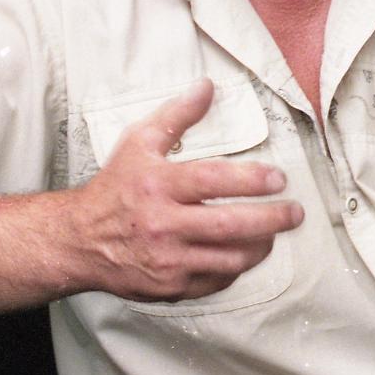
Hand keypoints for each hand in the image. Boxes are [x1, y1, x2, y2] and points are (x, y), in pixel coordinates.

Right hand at [71, 78, 303, 300]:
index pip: (214, 181)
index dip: (252, 180)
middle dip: (272, 219)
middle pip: (230, 225)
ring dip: (261, 246)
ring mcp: (167, 260)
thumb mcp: (138, 143)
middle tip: (295, 212)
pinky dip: (236, 268)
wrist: (79, 240)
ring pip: (230, 259)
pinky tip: (244, 252)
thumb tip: (206, 87)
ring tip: (274, 233)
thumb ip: (176, 116)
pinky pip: (216, 281)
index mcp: (158, 185)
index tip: (279, 179)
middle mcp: (163, 224)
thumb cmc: (114, 188)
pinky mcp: (170, 286)